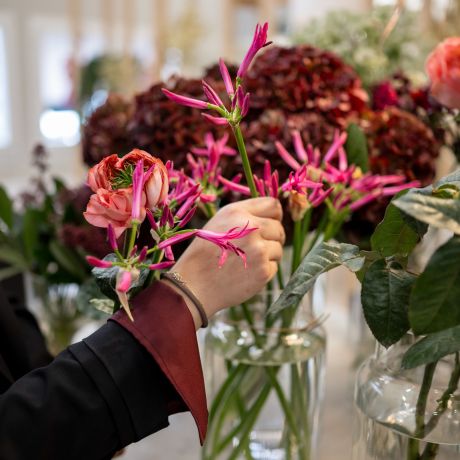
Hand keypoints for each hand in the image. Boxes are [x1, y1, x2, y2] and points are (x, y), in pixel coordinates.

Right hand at [168, 198, 284, 325]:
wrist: (193, 285)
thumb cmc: (204, 254)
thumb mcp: (218, 223)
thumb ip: (244, 216)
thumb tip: (271, 217)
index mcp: (237, 212)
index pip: (273, 205)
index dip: (274, 216)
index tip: (270, 224)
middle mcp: (251, 228)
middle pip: (278, 228)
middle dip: (272, 238)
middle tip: (256, 249)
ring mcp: (259, 250)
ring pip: (279, 248)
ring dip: (268, 256)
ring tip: (246, 262)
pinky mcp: (263, 270)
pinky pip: (274, 266)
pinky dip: (263, 271)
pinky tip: (245, 274)